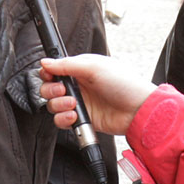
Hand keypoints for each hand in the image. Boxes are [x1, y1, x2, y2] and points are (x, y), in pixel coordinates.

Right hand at [39, 56, 155, 136]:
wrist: (138, 110)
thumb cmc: (125, 84)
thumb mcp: (95, 67)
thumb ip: (67, 64)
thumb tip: (46, 62)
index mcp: (80, 69)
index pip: (54, 70)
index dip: (48, 73)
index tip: (49, 76)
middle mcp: (78, 86)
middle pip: (49, 88)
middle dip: (51, 90)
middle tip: (62, 91)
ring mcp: (79, 103)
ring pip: (53, 105)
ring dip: (58, 105)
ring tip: (73, 105)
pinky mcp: (82, 119)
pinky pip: (62, 121)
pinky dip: (64, 119)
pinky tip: (75, 116)